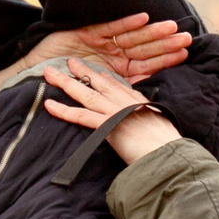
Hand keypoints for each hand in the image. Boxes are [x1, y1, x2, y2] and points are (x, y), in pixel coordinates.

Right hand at [1, 15, 189, 87]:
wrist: (35, 79)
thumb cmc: (66, 90)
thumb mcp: (99, 97)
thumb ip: (121, 95)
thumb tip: (148, 103)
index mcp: (118, 70)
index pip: (147, 63)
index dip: (165, 58)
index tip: (185, 53)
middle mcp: (112, 55)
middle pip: (144, 48)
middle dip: (165, 42)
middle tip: (186, 37)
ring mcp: (102, 43)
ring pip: (131, 37)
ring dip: (151, 32)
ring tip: (171, 26)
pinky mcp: (87, 33)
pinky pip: (110, 28)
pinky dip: (125, 24)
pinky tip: (143, 18)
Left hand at [41, 59, 178, 164]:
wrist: (169, 157)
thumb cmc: (166, 147)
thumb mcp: (158, 127)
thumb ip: (146, 122)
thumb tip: (143, 128)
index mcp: (138, 101)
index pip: (117, 84)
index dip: (102, 76)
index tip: (93, 69)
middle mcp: (125, 102)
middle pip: (99, 83)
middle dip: (81, 71)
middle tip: (68, 61)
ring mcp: (115, 112)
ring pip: (85, 93)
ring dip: (65, 83)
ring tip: (48, 74)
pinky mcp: (108, 125)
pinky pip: (81, 116)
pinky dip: (64, 110)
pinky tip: (49, 105)